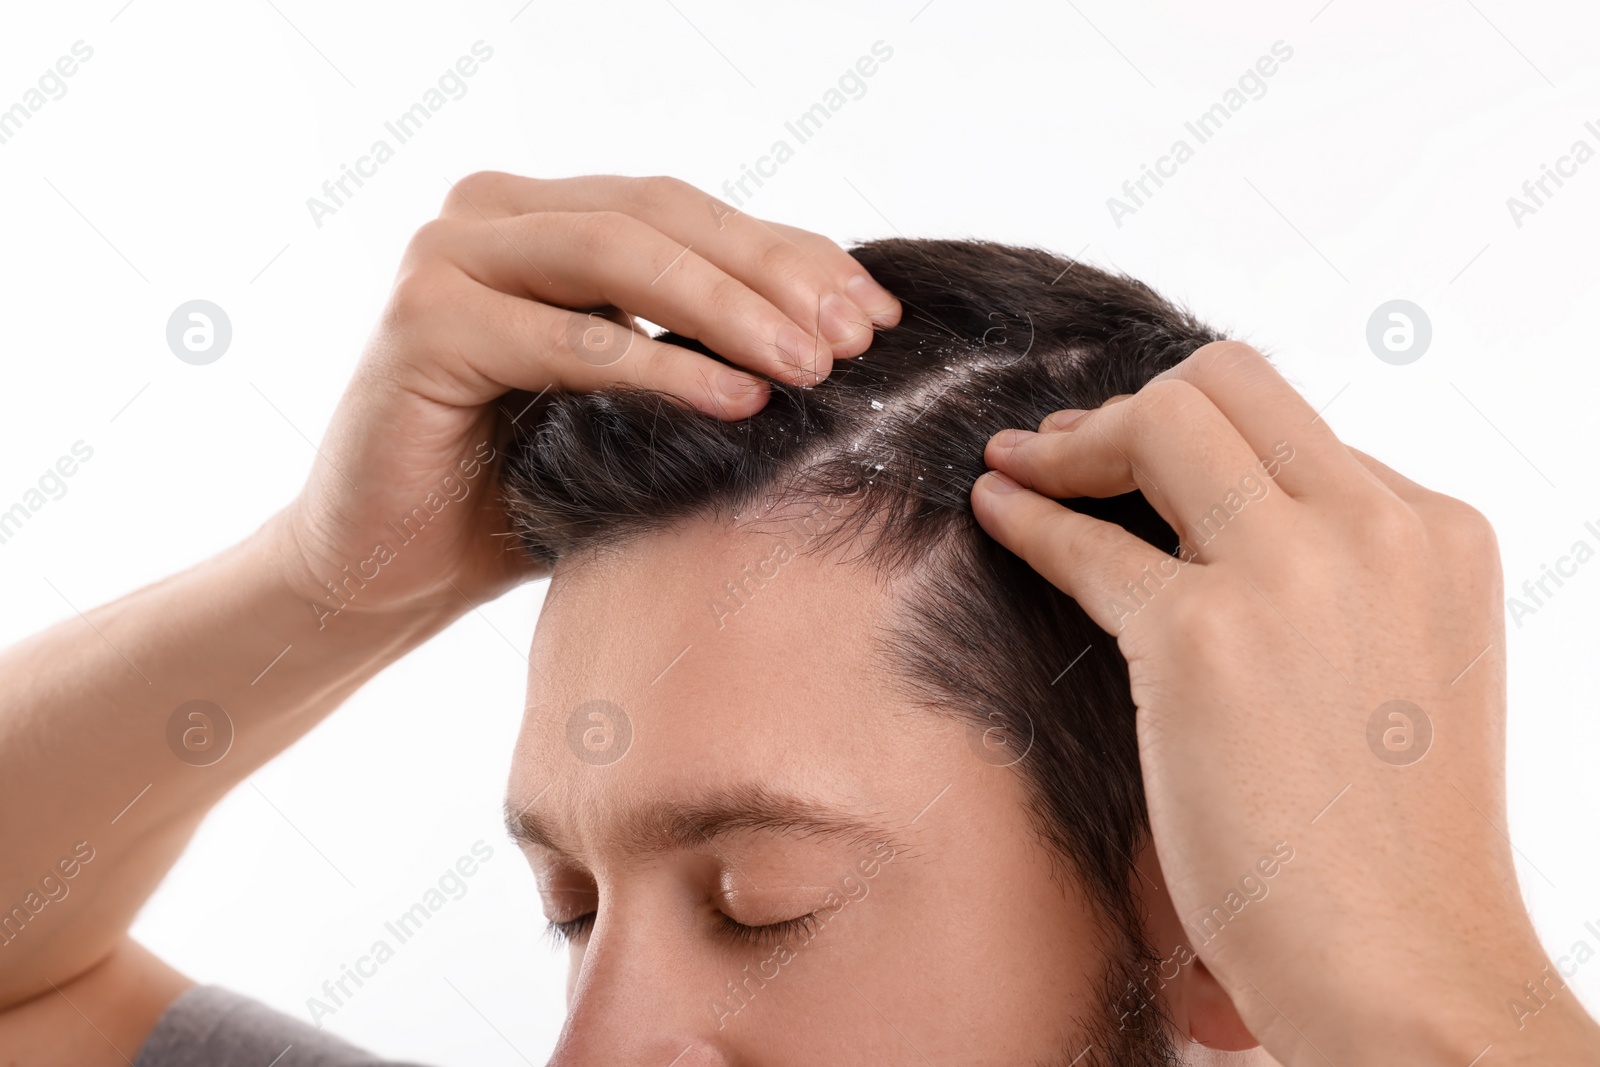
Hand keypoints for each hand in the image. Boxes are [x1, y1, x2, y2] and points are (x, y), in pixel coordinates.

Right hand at [274, 173, 900, 621]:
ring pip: (620, 256)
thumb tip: (843, 334)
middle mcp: (492, 214)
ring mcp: (449, 256)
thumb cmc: (515, 490)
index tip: (879, 313)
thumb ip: (698, 350)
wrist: (386, 568)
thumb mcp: (627, 406)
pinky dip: (659, 368)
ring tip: (814, 368)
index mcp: (545, 217)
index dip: (790, 254)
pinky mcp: (424, 321)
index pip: (690, 215)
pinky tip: (736, 400)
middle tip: (858, 338)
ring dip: (729, 311)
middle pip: (663, 217)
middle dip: (773, 276)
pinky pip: (569, 338)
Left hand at [970, 342, 1599, 1063]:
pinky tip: (994, 510)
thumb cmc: (1390, 845)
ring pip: (1164, 418)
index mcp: (1436, 533)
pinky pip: (1086, 540)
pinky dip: (1029, 515)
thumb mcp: (1401, 669)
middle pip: (1231, 383)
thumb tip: (1219, 528)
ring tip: (1023, 463)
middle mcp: (1376, 528)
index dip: (1209, 443)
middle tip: (1073, 445)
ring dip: (1077, 439)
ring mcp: (1294, 572)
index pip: (1296, 432)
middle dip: (1138, 405)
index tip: (1144, 462)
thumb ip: (1337, 582)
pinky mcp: (1205, 637)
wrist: (1404, 966)